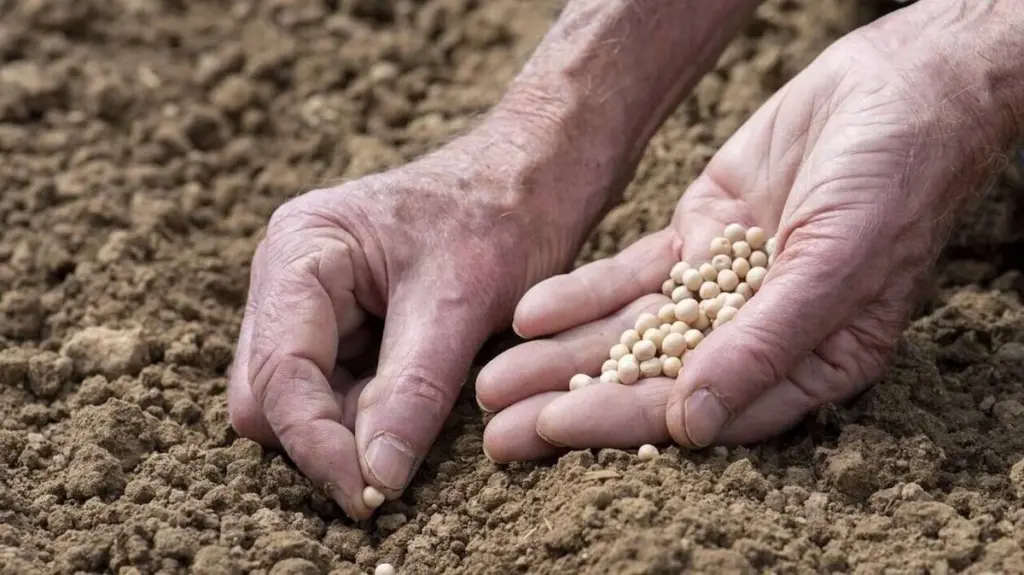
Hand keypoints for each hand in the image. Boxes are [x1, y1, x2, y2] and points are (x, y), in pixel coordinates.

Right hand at [226, 120, 599, 518]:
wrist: (533, 181)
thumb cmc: (499, 217)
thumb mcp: (459, 304)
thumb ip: (412, 391)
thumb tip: (377, 481)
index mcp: (301, 251)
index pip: (278, 371)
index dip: (316, 442)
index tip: (368, 497)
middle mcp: (289, 278)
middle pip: (269, 395)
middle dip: (325, 439)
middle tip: (391, 475)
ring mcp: (312, 305)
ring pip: (299, 402)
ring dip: (349, 433)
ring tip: (414, 432)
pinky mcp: (343, 328)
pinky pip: (336, 393)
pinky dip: (368, 419)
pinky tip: (415, 413)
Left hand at [477, 5, 1018, 460]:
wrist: (895, 87)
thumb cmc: (894, 181)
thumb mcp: (838, 263)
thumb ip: (766, 343)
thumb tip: (692, 426)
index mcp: (810, 366)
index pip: (707, 412)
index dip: (627, 421)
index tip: (554, 426)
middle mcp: (759, 338)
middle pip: (654, 382)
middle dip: (575, 401)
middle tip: (498, 430)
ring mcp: (722, 289)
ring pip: (631, 333)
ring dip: (563, 354)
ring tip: (491, 381)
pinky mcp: (696, 241)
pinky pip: (630, 275)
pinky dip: (582, 293)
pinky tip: (529, 313)